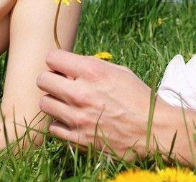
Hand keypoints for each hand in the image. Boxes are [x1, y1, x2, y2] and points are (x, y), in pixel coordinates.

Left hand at [37, 49, 158, 158]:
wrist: (153, 130)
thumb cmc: (138, 97)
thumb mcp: (119, 71)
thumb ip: (92, 66)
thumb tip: (70, 65)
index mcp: (92, 72)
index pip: (52, 58)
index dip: (56, 61)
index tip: (62, 66)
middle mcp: (80, 93)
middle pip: (42, 80)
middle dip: (50, 79)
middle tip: (60, 84)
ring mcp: (77, 117)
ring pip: (44, 103)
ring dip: (54, 101)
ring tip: (66, 103)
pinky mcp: (77, 138)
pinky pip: (53, 127)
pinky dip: (61, 123)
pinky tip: (73, 120)